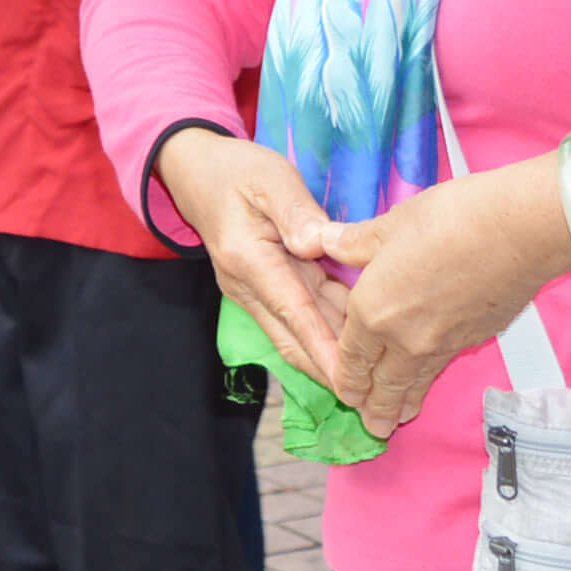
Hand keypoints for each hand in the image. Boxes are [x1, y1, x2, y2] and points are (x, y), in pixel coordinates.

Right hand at [157, 128, 353, 398]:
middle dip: (331, 371)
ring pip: (298, 332)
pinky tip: (362, 344)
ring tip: (373, 382)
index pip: (293, 312)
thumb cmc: (235, 170)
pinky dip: (328, 332)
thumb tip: (317, 243)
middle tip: (373, 399)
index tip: (350, 381)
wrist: (196, 173)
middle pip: (295, 337)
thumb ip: (296, 210)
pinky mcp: (264, 289)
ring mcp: (254, 292)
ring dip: (332, 357)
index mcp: (250, 260)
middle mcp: (248, 286)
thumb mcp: (270, 178)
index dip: (323, 348)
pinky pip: (300, 316)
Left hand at [296, 154, 570, 441]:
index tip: (343, 395)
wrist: (519, 231)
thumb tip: (319, 240)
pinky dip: (430, 382)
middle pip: (383, 385)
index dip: (346, 378)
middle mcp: (404, 340)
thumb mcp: (388, 226)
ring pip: (414, 384)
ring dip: (403, 404)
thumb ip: (352, 242)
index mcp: (373, 312)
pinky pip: (441, 369)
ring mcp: (442, 346)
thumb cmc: (447, 219)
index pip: (351, 357)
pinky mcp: (473, 341)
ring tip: (397, 421)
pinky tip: (430, 380)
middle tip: (371, 427)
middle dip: (374, 407)